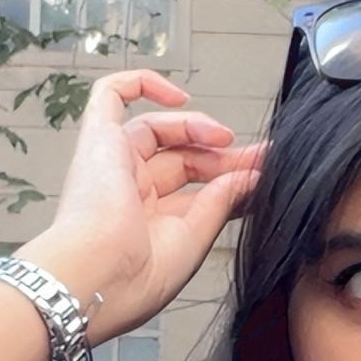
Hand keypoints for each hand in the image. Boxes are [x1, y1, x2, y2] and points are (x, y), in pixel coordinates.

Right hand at [30, 68, 264, 341]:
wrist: (100, 276)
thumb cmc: (136, 277)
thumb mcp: (194, 239)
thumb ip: (220, 202)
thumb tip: (249, 175)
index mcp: (148, 225)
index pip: (196, 191)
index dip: (231, 180)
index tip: (262, 176)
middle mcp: (128, 194)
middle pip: (182, 159)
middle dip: (223, 156)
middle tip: (258, 157)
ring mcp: (112, 164)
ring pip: (158, 130)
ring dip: (196, 127)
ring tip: (223, 138)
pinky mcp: (98, 140)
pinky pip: (110, 95)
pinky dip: (142, 83)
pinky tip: (178, 97)